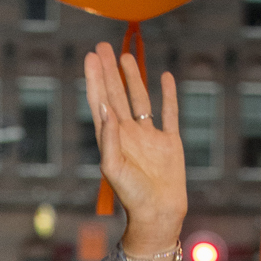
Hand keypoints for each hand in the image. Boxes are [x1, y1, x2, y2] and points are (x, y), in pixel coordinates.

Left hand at [84, 42, 185, 255]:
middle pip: (116, 95)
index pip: (100, 103)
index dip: (95, 80)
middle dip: (109, 71)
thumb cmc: (132, 197)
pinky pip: (169, 112)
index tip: (91, 57)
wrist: (159, 214)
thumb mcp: (114, 169)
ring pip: (139, 99)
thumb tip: (105, 107)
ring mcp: (149, 137)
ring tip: (125, 55)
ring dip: (132, 77)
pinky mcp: (170, 142)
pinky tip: (164, 78)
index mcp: (112, 140)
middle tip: (103, 46)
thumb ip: (108, 139)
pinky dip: (167, 94)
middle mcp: (128, 135)